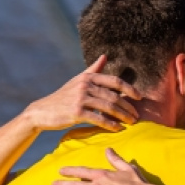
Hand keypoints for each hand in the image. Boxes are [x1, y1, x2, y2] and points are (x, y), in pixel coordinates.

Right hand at [24, 55, 140, 132]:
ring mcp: (80, 98)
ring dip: (123, 116)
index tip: (140, 97)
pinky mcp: (76, 112)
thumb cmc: (64, 96)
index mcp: (88, 77)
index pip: (115, 81)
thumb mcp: (78, 80)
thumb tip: (105, 56)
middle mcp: (85, 85)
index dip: (130, 89)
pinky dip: (111, 125)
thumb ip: (93, 70)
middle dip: (128, 107)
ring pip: (109, 108)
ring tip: (131, 123)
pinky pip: (99, 119)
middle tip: (137, 116)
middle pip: (114, 96)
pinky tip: (118, 129)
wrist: (43, 111)